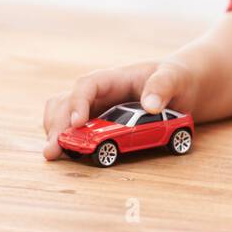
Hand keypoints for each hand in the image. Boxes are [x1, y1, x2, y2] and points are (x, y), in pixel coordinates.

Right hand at [41, 58, 199, 159]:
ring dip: (54, 130)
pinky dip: (63, 136)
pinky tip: (62, 153)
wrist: (179, 85)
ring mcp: (95, 106)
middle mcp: (99, 92)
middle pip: (66, 101)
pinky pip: (71, 125)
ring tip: (52, 154)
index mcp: (115, 78)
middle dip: (57, 124)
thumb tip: (150, 104)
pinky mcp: (97, 121)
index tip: (77, 123)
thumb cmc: (176, 78)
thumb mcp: (175, 78)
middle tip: (53, 150)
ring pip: (62, 112)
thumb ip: (163, 87)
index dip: (78, 102)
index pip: (88, 84)